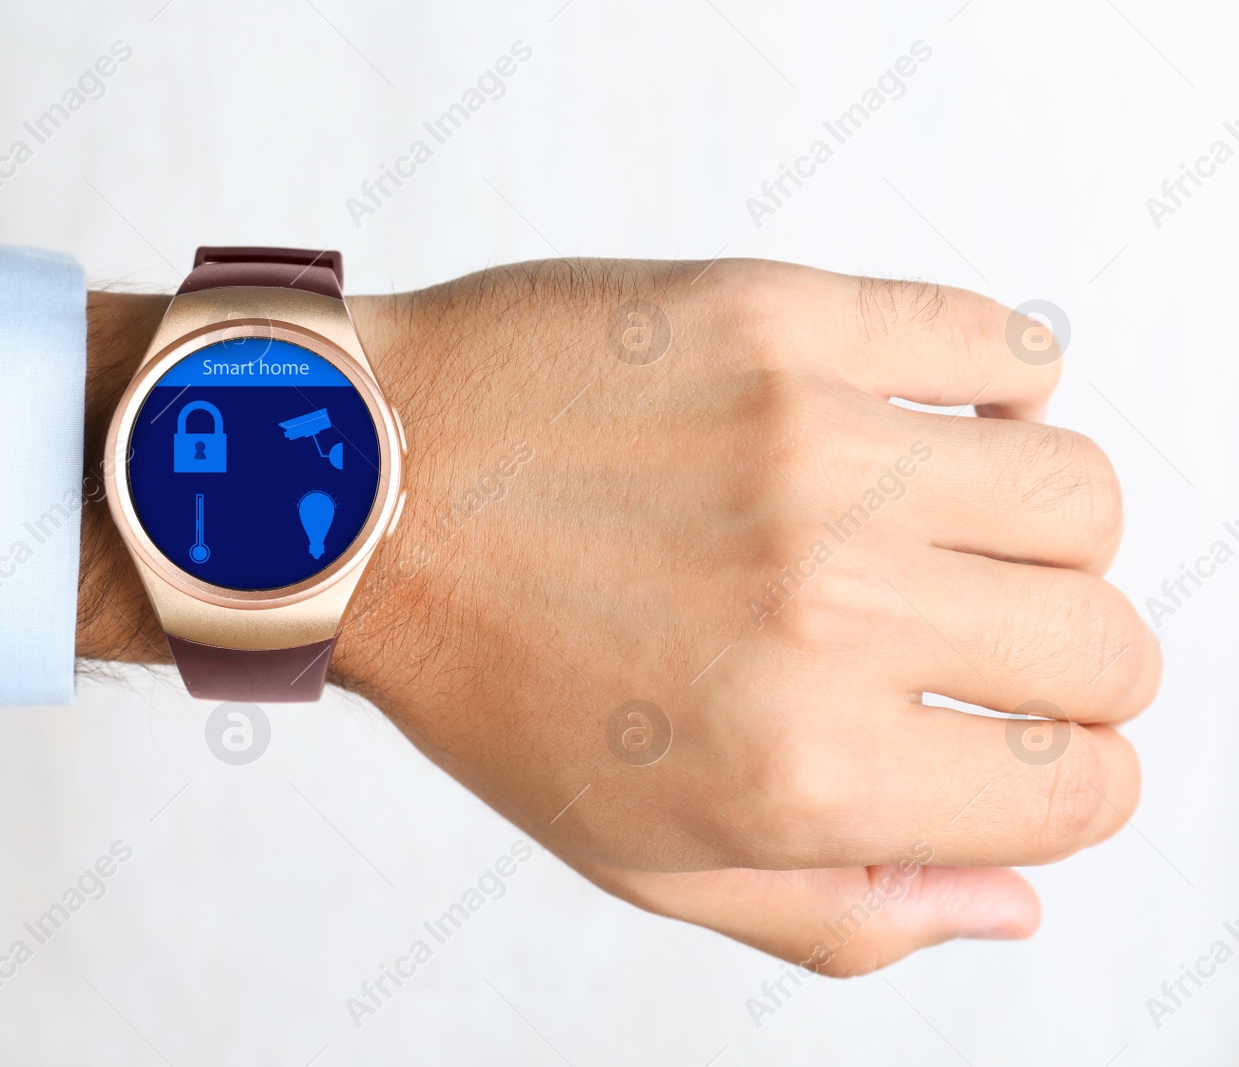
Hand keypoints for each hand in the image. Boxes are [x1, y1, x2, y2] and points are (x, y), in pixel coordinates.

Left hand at [78, 260, 1158, 975]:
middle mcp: (824, 612)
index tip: (1013, 744)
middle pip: (1106, 646)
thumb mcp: (637, 856)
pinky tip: (920, 426)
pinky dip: (998, 393)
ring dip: (1038, 533)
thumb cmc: (487, 679)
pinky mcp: (778, 322)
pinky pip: (998, 345)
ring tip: (943, 533)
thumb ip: (839, 915)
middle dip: (1069, 671)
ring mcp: (809, 450)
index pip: (1076, 793)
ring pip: (1079, 494)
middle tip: (977, 644)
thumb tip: (1014, 898)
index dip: (1066, 782)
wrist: (356, 494)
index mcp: (799, 771)